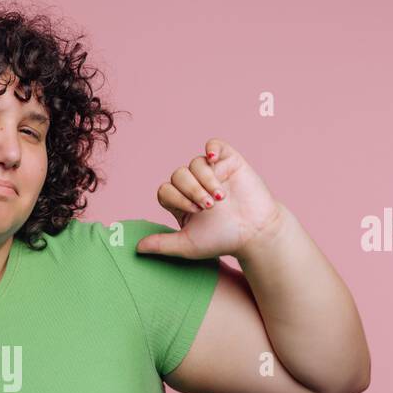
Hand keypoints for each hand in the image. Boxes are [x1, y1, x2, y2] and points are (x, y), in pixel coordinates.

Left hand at [136, 138, 282, 259]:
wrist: (255, 232)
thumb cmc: (222, 240)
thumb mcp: (187, 245)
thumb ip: (162, 244)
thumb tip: (136, 248)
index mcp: (181, 202)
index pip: (165, 190)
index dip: (176, 198)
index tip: (194, 212)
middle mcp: (194, 184)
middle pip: (178, 175)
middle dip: (191, 191)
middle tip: (208, 207)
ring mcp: (212, 171)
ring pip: (195, 163)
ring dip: (205, 180)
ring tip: (220, 197)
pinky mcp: (229, 161)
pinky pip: (213, 145)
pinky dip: (211, 149)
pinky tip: (213, 159)